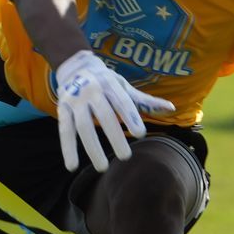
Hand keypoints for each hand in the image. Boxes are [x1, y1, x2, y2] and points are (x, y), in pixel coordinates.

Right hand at [53, 48, 174, 172]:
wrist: (74, 66)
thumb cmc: (106, 81)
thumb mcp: (124, 86)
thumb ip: (145, 100)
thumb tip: (172, 108)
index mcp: (110, 84)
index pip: (122, 101)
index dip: (130, 116)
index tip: (140, 134)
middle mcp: (91, 90)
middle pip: (104, 115)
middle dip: (114, 136)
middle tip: (126, 156)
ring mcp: (75, 99)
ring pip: (83, 126)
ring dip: (92, 147)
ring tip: (102, 167)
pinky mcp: (62, 108)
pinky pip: (65, 130)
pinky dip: (67, 148)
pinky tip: (72, 166)